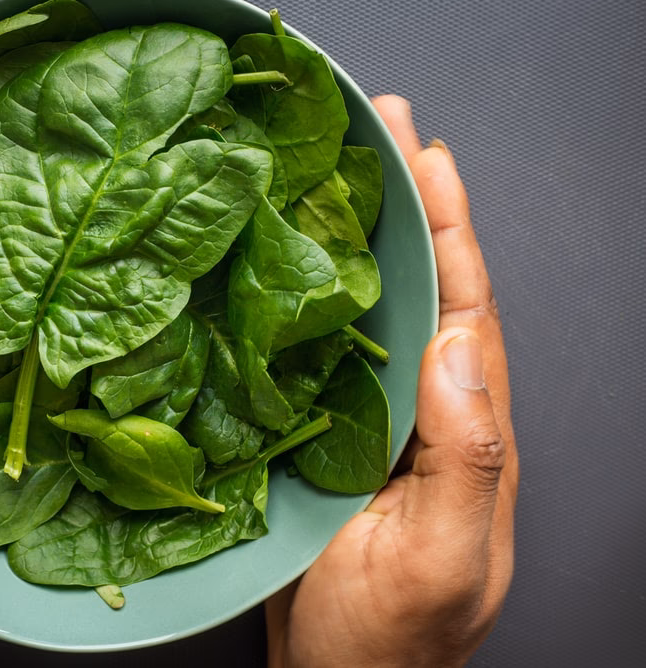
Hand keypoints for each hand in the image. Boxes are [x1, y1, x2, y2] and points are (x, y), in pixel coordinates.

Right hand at [266, 95, 518, 666]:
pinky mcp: (318, 435)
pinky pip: (312, 350)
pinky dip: (300, 296)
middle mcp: (422, 409)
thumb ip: (469, 458)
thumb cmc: (391, 641)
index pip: (464, 305)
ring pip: (365, 308)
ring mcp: (369, 420)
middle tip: (376, 126)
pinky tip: (275, 260)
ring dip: (351, 236)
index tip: (425, 154)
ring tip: (326, 168)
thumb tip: (461, 346)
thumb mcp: (443, 558)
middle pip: (419, 286)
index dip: (447, 225)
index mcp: (466, 427)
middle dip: (403, 202)